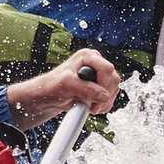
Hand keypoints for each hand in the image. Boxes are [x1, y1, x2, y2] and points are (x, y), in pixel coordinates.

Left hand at [5, 50, 122, 127]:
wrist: (49, 97)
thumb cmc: (52, 86)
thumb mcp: (67, 85)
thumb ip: (86, 89)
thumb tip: (104, 95)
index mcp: (88, 56)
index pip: (107, 69)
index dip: (104, 85)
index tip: (95, 98)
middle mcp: (95, 64)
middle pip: (113, 79)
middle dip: (105, 96)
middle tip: (93, 105)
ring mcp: (98, 75)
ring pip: (114, 89)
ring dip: (105, 102)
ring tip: (90, 107)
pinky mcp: (100, 86)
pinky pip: (111, 96)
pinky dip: (105, 105)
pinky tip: (93, 107)